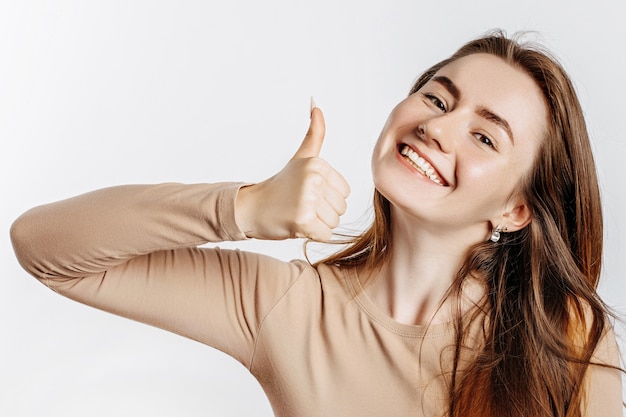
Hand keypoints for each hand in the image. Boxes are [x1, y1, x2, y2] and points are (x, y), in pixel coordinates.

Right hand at [235, 104, 349, 240]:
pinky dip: (313, 235)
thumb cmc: (280, 186)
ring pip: (333, 222)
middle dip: (323, 213)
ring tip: (297, 214)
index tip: (307, 193)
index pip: (345, 192)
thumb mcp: (301, 157)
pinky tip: (296, 226)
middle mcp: (313, 179)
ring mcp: (307, 200)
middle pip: (341, 208)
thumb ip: (315, 133)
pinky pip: (325, 235)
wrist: (250, 208)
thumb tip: (316, 103)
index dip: (328, 198)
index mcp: (317, 164)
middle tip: (300, 205)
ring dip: (317, 225)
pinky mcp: (303, 220)